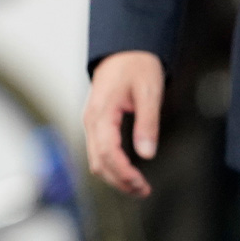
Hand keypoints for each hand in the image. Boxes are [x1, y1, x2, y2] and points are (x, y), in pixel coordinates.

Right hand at [84, 51, 164, 197]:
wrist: (124, 49)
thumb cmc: (136, 66)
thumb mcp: (149, 92)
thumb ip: (147, 123)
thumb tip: (146, 154)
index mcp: (101, 112)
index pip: (107, 151)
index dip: (123, 172)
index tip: (141, 183)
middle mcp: (90, 120)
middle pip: (98, 161)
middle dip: (119, 181)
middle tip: (144, 190)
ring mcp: (91, 122)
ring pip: (95, 160)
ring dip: (115, 177)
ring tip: (138, 186)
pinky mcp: (95, 124)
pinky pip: (97, 151)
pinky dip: (111, 166)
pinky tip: (127, 172)